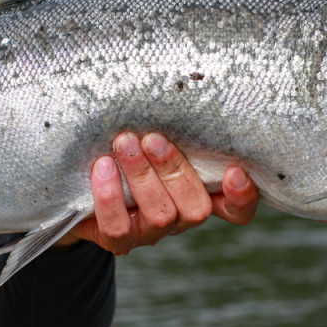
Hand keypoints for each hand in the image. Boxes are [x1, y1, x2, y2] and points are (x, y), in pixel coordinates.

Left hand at [53, 132, 258, 253]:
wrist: (84, 184)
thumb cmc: (131, 150)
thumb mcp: (156, 139)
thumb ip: (176, 128)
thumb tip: (175, 86)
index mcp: (201, 194)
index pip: (237, 210)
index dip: (242, 197)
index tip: (235, 170)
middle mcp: (182, 218)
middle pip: (197, 209)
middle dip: (175, 170)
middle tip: (153, 138)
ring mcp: (152, 232)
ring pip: (160, 216)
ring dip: (142, 177)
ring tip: (124, 142)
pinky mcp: (119, 240)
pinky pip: (118, 227)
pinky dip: (109, 195)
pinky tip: (102, 166)